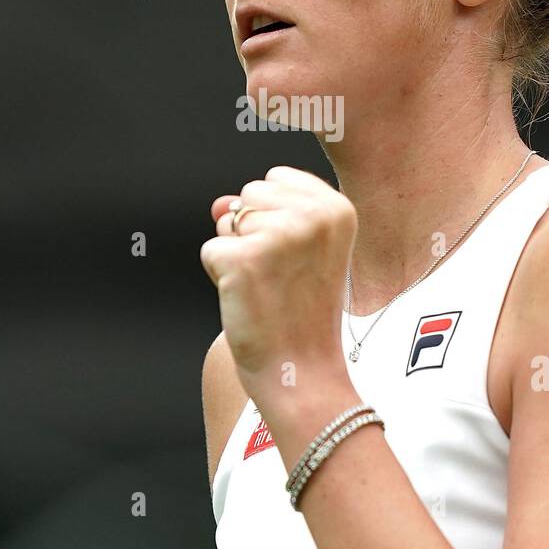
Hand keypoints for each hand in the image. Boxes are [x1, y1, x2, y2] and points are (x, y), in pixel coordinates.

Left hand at [201, 166, 355, 400]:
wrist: (302, 369)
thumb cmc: (302, 313)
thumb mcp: (300, 252)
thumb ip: (263, 215)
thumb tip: (218, 204)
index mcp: (337, 208)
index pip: (277, 178)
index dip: (274, 217)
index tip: (296, 256)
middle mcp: (312, 215)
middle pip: (250, 193)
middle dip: (253, 231)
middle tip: (279, 275)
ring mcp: (278, 235)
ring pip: (228, 219)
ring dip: (236, 251)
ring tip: (266, 286)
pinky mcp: (243, 258)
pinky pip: (211, 249)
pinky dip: (219, 275)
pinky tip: (249, 298)